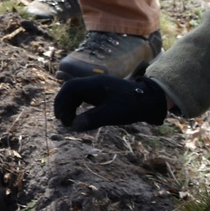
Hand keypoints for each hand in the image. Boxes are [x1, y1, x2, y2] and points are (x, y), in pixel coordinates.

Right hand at [54, 75, 168, 130]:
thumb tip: (73, 127)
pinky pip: (84, 97)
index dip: (61, 102)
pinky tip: (80, 117)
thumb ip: (92, 119)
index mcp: (94, 84)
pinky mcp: (102, 92)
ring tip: (70, 122)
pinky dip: (78, 107)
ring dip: (70, 107)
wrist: (149, 100)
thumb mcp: (112, 115)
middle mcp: (94, 83)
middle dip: (64, 105)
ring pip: (76, 94)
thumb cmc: (131, 106)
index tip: (60, 117)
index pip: (70, 88)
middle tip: (64, 122)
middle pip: (71, 90)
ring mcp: (98, 87)